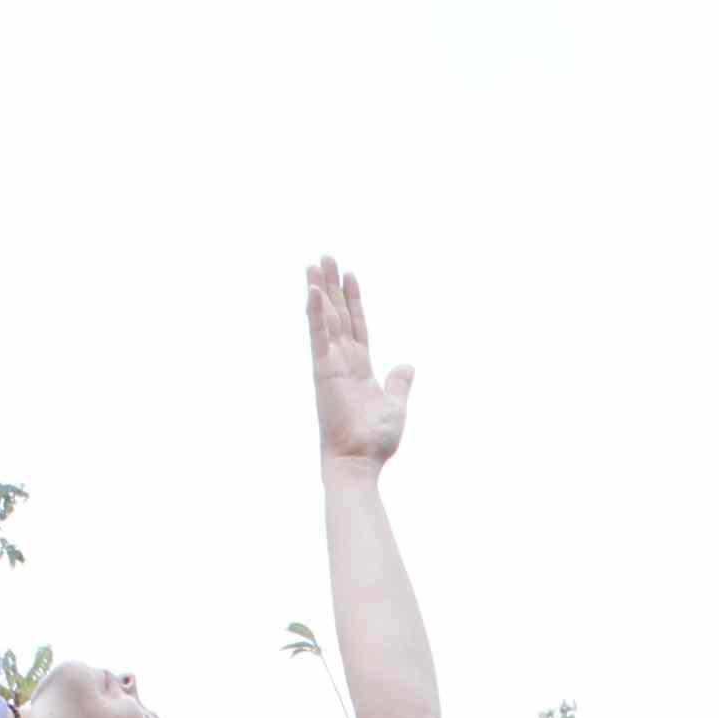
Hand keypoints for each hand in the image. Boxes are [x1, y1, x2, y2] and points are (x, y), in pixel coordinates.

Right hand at [308, 258, 409, 469]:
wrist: (360, 461)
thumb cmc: (375, 440)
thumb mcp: (395, 405)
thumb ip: (399, 382)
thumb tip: (406, 364)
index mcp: (359, 367)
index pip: (356, 324)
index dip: (353, 299)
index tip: (350, 274)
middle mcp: (342, 360)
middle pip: (336, 313)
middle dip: (331, 285)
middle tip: (325, 256)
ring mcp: (330, 363)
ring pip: (325, 318)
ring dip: (320, 290)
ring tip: (315, 262)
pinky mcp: (322, 369)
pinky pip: (318, 335)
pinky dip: (315, 312)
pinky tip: (312, 289)